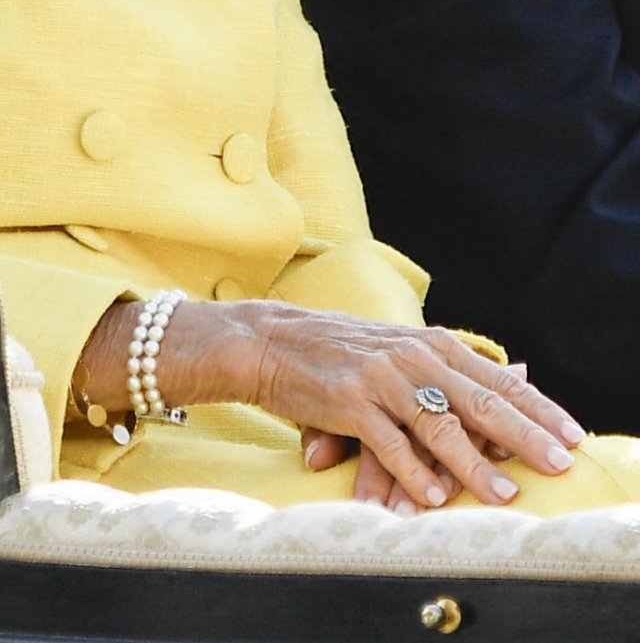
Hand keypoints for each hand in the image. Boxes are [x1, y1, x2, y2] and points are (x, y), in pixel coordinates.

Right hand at [78, 300, 583, 511]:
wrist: (267, 341)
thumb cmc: (341, 353)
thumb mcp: (401, 350)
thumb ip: (454, 366)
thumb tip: (520, 376)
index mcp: (429, 343)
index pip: (495, 379)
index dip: (536, 408)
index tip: (572, 435)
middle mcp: (409, 355)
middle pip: (478, 399)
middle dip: (524, 434)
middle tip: (558, 463)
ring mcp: (378, 377)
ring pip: (438, 425)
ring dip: (474, 465)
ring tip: (504, 494)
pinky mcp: (347, 401)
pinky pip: (387, 443)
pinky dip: (412, 473)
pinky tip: (433, 498)